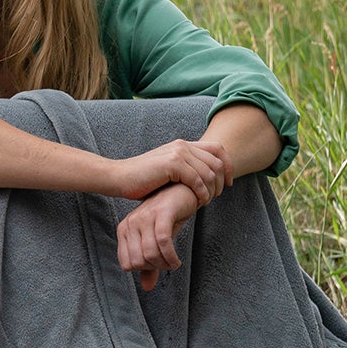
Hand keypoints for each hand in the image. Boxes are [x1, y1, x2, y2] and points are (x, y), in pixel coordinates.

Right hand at [111, 138, 232, 206]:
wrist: (118, 177)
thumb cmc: (141, 179)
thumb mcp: (168, 171)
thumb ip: (185, 169)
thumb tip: (206, 180)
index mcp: (183, 144)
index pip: (218, 148)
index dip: (228, 165)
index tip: (228, 183)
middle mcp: (182, 145)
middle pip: (217, 162)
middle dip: (221, 182)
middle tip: (215, 197)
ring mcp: (178, 153)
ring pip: (210, 173)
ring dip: (212, 191)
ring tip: (204, 202)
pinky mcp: (172, 164)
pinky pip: (198, 180)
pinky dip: (202, 194)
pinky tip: (198, 202)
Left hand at [117, 183, 199, 290]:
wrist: (182, 193)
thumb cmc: (168, 218)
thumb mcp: (156, 242)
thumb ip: (150, 265)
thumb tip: (147, 288)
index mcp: (124, 230)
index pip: (127, 264)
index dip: (143, 270)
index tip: (157, 266)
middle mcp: (131, 223)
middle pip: (139, 261)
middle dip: (156, 268)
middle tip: (168, 264)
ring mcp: (145, 218)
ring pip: (151, 254)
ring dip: (165, 264)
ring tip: (174, 263)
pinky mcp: (162, 214)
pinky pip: (163, 242)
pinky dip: (171, 257)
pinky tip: (177, 260)